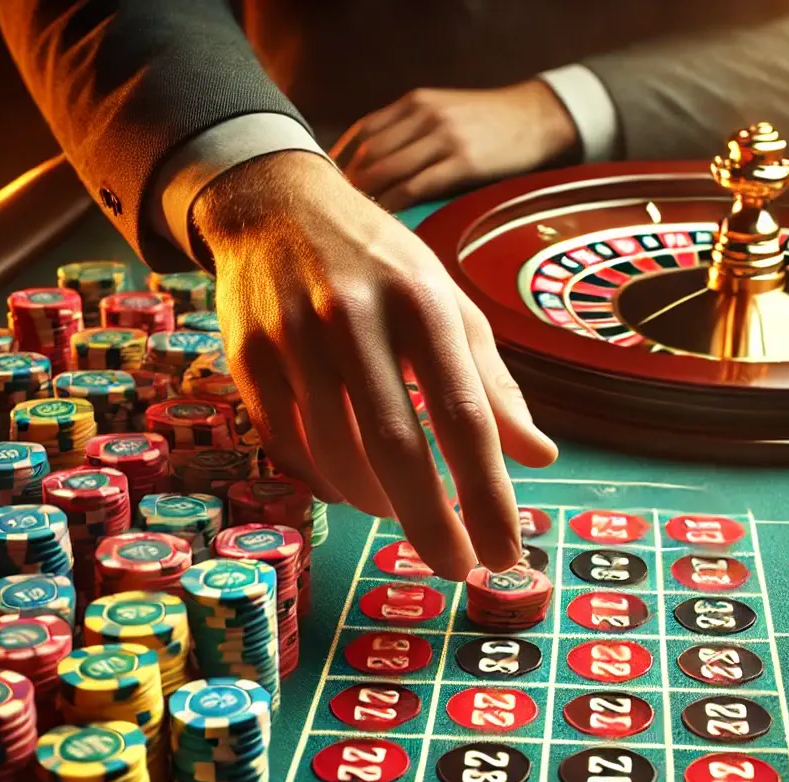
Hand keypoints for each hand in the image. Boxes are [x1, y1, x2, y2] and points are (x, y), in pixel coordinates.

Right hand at [194, 150, 557, 579]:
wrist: (274, 206)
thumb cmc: (381, 264)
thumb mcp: (449, 305)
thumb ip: (494, 383)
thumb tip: (540, 457)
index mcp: (424, 304)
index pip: (465, 417)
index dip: (487, 495)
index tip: (505, 552)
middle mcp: (356, 319)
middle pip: (397, 449)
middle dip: (430, 524)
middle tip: (455, 568)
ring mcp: (293, 339)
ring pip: (336, 455)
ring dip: (376, 503)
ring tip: (400, 511)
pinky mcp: (248, 360)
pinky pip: (289, 446)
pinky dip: (325, 480)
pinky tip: (349, 483)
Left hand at [331, 80, 577, 210]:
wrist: (538, 118)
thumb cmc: (490, 125)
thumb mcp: (446, 113)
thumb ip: (413, 132)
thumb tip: (377, 166)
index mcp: (417, 102)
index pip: (363, 131)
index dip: (341, 160)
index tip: (329, 184)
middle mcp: (425, 115)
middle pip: (369, 152)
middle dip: (348, 183)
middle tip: (336, 211)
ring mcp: (443, 138)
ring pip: (387, 170)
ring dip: (366, 197)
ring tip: (355, 221)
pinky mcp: (462, 163)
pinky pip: (415, 188)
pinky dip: (393, 205)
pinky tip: (383, 221)